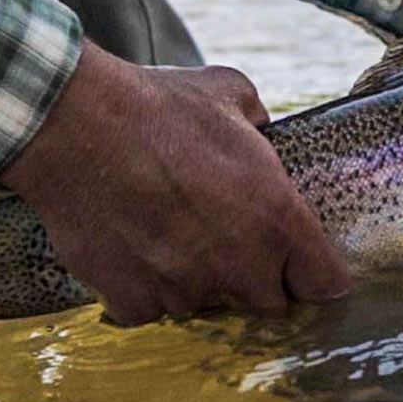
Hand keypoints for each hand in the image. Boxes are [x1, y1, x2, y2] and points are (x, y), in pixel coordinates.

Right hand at [3, 43, 351, 324]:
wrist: (76, 127)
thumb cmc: (156, 107)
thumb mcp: (230, 93)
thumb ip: (259, 121)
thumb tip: (261, 129)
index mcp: (277, 218)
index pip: (326, 283)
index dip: (315, 274)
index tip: (301, 265)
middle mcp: (239, 264)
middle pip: (269, 303)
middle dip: (255, 277)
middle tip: (224, 236)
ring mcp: (186, 290)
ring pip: (206, 303)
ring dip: (196, 278)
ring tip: (166, 228)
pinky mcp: (136, 302)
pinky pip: (152, 308)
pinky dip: (145, 286)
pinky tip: (131, 243)